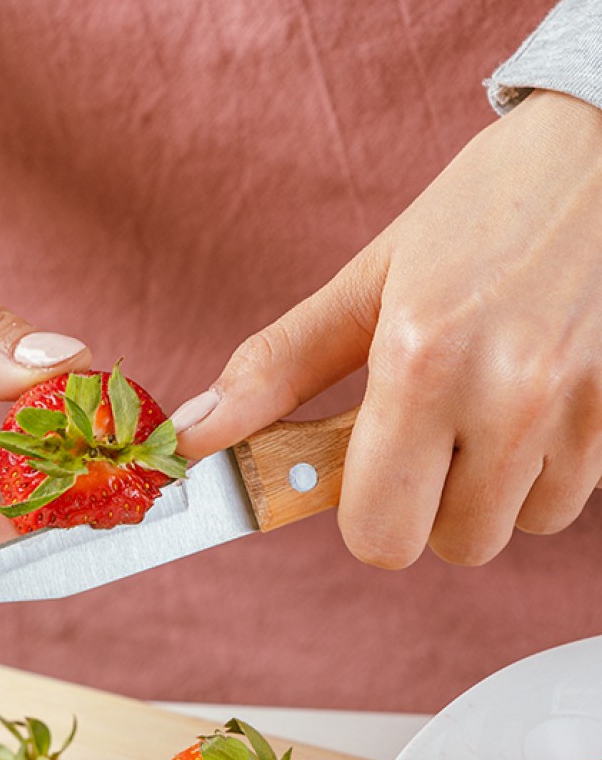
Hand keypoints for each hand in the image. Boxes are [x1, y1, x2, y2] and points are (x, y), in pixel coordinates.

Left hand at [173, 90, 601, 567]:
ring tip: (487, 407)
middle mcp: (508, 396)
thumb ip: (277, 369)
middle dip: (428, 511)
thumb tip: (197, 438)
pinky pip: (572, 497)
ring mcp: (581, 406)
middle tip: (427, 439)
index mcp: (420, 363)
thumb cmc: (477, 212)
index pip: (379, 535)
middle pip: (453, 547)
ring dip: (491, 491)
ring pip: (517, 527)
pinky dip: (544, 470)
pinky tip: (536, 399)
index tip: (362, 477)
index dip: (365, 519)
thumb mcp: (366, 282)